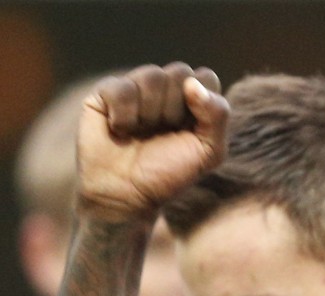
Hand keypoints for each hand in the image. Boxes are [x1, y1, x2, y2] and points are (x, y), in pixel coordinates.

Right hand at [76, 62, 228, 223]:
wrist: (125, 194)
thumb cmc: (169, 174)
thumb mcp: (209, 152)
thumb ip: (217, 115)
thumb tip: (193, 84)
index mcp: (194, 100)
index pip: (206, 77)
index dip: (202, 104)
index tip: (192, 131)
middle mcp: (165, 90)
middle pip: (180, 72)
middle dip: (175, 110)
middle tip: (164, 133)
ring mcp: (135, 88)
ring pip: (152, 76)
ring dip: (151, 113)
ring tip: (141, 133)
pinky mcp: (106, 92)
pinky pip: (121, 88)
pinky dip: (124, 115)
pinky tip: (119, 130)